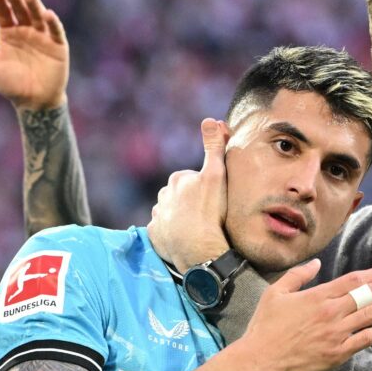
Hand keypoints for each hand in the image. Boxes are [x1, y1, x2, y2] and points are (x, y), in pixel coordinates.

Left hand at [0, 0, 67, 109]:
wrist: (34, 102)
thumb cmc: (11, 85)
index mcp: (9, 34)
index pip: (4, 13)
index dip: (0, 3)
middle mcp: (26, 32)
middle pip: (21, 11)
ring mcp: (43, 38)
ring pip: (39, 17)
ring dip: (35, 5)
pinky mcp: (59, 46)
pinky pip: (56, 31)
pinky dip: (53, 22)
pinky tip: (47, 14)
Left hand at [148, 119, 229, 272]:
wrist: (199, 250)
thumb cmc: (210, 211)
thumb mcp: (217, 174)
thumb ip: (214, 147)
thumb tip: (210, 120)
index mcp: (177, 179)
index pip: (193, 179)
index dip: (206, 188)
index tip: (215, 200)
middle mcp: (162, 195)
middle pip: (181, 196)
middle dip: (192, 202)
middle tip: (208, 215)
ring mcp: (157, 216)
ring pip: (171, 213)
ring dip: (182, 218)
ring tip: (198, 229)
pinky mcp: (154, 235)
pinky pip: (164, 231)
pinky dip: (172, 233)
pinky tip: (185, 239)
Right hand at [240, 262, 371, 370]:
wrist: (260, 359)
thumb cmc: (265, 325)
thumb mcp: (275, 293)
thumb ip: (297, 276)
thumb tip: (316, 264)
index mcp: (317, 296)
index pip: (353, 281)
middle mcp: (331, 313)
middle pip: (369, 295)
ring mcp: (337, 334)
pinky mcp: (337, 353)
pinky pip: (366, 339)